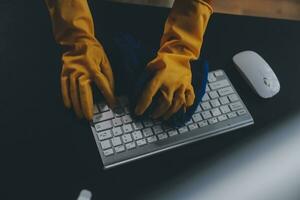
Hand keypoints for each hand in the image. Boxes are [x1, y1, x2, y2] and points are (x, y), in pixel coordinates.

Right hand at [61, 42, 115, 119]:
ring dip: (77, 105)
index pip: (102, 84)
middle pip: (84, 91)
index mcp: (93, 67)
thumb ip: (108, 75)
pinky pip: (63, 86)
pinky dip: (65, 97)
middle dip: (86, 106)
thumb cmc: (93, 50)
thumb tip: (112, 90)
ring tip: (80, 116)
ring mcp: (70, 72)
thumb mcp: (105, 60)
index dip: (108, 95)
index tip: (112, 105)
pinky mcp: (64, 72)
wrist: (77, 39)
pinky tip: (69, 106)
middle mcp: (81, 71)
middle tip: (90, 118)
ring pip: (73, 91)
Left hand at [134, 0, 211, 119]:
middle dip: (158, 112)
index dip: (143, 104)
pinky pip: (190, 98)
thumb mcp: (150, 66)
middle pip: (165, 102)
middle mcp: (171, 82)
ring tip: (164, 117)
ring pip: (178, 103)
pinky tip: (181, 109)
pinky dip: (186, 105)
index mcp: (159, 76)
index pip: (149, 92)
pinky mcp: (189, 85)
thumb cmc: (162, 61)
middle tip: (152, 116)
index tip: (138, 112)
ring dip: (170, 112)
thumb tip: (134, 91)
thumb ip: (144, 77)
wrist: (179, 53)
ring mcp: (182, 84)